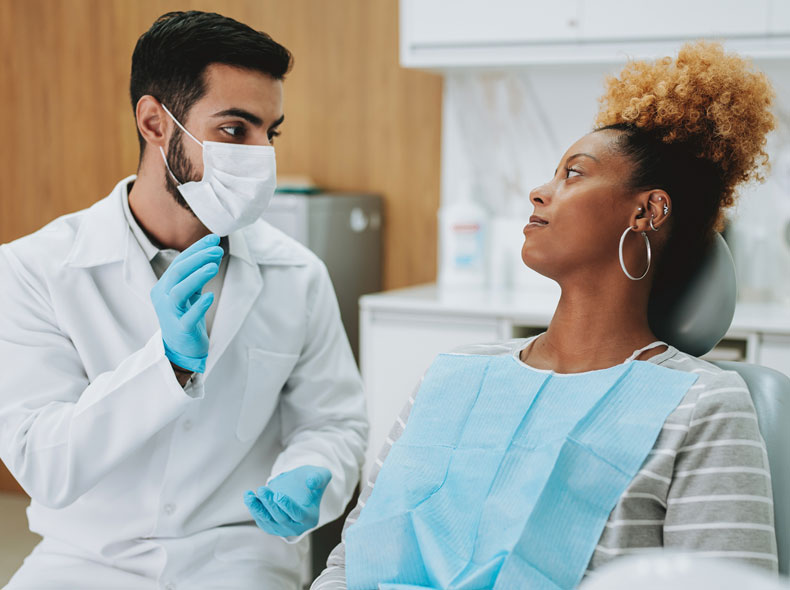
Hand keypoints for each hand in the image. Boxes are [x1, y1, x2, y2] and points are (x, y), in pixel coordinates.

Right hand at [149, 234, 222, 372]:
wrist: (181, 348)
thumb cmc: (186, 316)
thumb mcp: (191, 292)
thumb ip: (199, 273)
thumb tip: (214, 249)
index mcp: (164, 286)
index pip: (179, 262)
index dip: (197, 249)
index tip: (214, 238)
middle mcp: (163, 298)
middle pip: (177, 272)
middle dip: (198, 258)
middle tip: (217, 250)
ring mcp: (170, 314)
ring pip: (179, 291)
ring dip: (197, 277)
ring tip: (214, 267)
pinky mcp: (180, 329)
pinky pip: (188, 316)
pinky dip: (199, 306)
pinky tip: (210, 296)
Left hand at [244, 465, 331, 536]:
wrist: (299, 487)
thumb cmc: (311, 481)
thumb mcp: (320, 475)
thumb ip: (318, 478)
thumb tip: (311, 482)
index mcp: (310, 519)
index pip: (298, 515)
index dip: (288, 506)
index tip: (278, 495)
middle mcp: (296, 528)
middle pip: (281, 518)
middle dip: (270, 504)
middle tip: (262, 490)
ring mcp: (282, 529)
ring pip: (268, 521)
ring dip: (258, 508)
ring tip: (249, 495)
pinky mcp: (270, 527)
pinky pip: (261, 520)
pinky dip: (254, 509)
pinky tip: (249, 497)